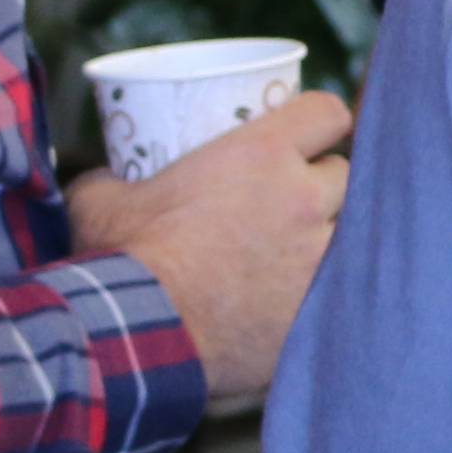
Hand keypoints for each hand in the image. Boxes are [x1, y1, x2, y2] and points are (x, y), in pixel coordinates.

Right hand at [69, 91, 350, 415]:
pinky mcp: (320, 309)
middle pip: (344, 174)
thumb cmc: (119, 260)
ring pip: (349, 233)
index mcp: (262, 155)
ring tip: (292, 256)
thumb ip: (112, 177)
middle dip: (322, 184)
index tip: (305, 135)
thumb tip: (107, 176)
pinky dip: (318, 293)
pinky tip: (289, 303)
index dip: (320, 120)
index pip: (328, 113)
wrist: (136, 338)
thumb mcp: (102, 200)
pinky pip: (337, 291)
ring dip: (326, 239)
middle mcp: (304, 199)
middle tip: (288, 202)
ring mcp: (318, 257)